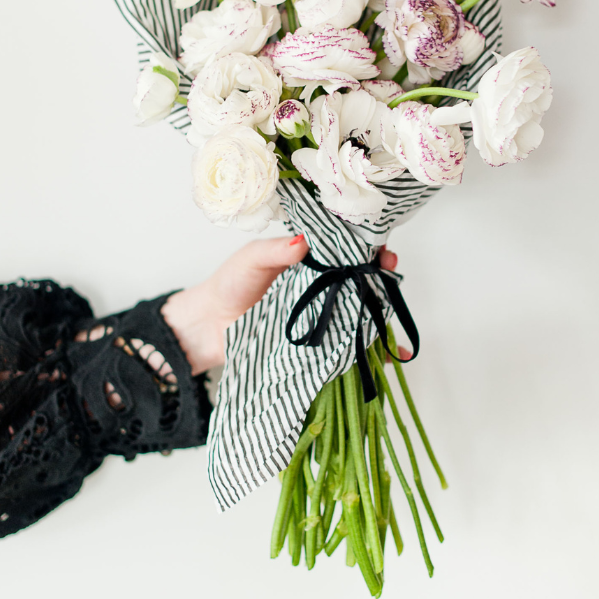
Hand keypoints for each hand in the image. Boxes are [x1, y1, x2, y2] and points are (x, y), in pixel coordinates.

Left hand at [162, 236, 397, 374]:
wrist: (207, 326)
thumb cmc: (230, 284)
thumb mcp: (252, 259)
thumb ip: (276, 251)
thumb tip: (304, 241)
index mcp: (309, 260)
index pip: (347, 250)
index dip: (368, 248)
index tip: (382, 250)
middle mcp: (320, 286)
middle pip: (361, 280)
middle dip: (381, 276)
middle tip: (388, 271)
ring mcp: (320, 316)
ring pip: (359, 313)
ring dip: (382, 314)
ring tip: (391, 309)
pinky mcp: (315, 344)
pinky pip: (345, 346)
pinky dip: (370, 352)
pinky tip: (390, 357)